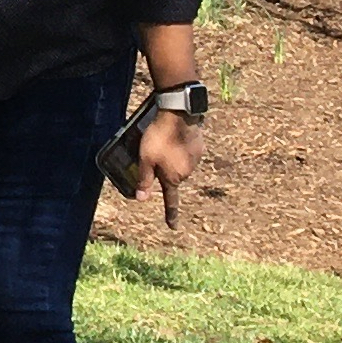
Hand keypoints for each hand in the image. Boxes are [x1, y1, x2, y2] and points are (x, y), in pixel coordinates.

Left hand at [135, 110, 202, 227]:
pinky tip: (173, 134)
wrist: (180, 115)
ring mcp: (195, 160)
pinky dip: (180, 146)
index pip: (170, 201)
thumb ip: (144, 179)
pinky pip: (187, 150)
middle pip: (171, 176)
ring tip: (162, 139)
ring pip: (179, 162)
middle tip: (153, 151)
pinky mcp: (200, 146)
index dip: (170, 215)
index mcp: (173, 178)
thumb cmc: (159, 138)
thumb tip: (141, 199)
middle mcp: (187, 173)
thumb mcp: (145, 158)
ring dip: (171, 156)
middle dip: (163, 168)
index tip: (173, 227)